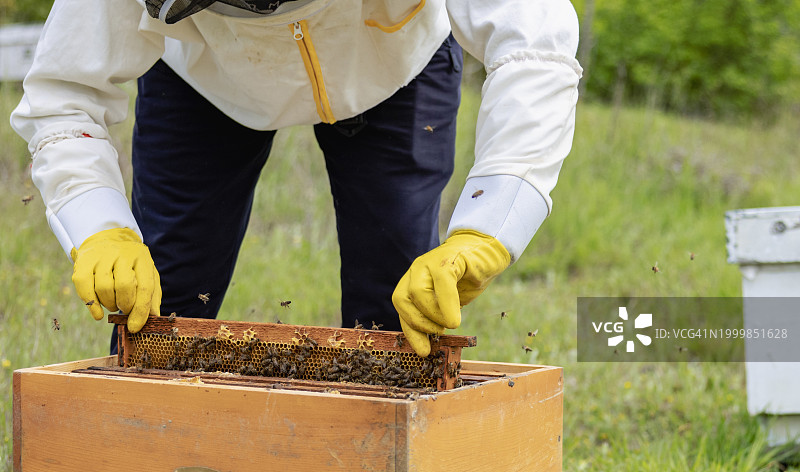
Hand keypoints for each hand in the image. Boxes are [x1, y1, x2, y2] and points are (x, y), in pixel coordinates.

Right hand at [70, 228, 160, 331]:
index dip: (140, 311)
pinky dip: (91, 305)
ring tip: (113, 304)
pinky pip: (84, 287)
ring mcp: (101, 257)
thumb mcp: (146, 274)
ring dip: (109, 304)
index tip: (135, 327)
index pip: (144, 287)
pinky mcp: (83, 262)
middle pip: (124, 286)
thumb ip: (151, 296)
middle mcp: (122, 255)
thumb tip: (154, 318)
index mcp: (142, 258)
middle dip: (125, 305)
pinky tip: (98, 313)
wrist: (107, 239)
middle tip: (124, 310)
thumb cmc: (131, 265)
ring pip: (104, 288)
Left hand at [392, 230, 510, 355]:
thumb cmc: (467, 278)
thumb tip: (428, 345)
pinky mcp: (448, 259)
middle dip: (420, 323)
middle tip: (439, 331)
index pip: (402, 307)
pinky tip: (455, 318)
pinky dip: (447, 304)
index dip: (410, 331)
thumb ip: (435, 315)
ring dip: (434, 316)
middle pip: (403, 300)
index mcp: (413, 280)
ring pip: (418, 293)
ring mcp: (430, 262)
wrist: (486, 250)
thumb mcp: (448, 302)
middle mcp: (417, 270)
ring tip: (451, 322)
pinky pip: (442, 282)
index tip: (423, 350)